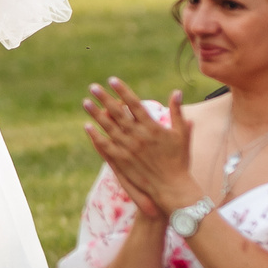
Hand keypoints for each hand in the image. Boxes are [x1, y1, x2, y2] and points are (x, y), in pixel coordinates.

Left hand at [83, 79, 196, 213]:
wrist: (172, 187)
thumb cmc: (179, 160)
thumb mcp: (182, 134)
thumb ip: (177, 112)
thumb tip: (177, 92)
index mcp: (152, 127)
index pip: (134, 104)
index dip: (122, 91)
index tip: (112, 80)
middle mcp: (138, 135)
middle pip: (117, 112)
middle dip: (104, 98)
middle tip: (92, 87)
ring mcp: (128, 148)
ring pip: (108, 127)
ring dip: (96, 114)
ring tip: (85, 102)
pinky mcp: (121, 161)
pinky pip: (105, 146)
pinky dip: (96, 136)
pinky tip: (87, 127)